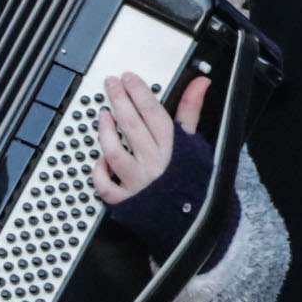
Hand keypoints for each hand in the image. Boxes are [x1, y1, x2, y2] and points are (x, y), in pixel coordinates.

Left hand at [93, 74, 209, 205]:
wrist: (193, 223)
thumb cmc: (194, 182)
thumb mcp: (196, 144)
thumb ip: (192, 110)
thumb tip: (200, 82)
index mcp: (174, 148)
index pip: (154, 113)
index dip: (139, 92)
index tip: (129, 78)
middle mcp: (155, 163)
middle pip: (132, 126)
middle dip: (119, 100)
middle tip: (111, 84)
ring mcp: (139, 182)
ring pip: (116, 152)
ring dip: (106, 131)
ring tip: (103, 116)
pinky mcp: (127, 202)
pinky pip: (106, 186)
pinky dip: (100, 173)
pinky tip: (100, 160)